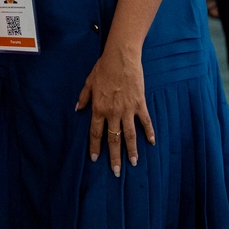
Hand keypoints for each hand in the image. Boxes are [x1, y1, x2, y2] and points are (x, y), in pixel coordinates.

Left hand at [75, 43, 155, 176]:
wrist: (121, 57)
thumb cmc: (103, 68)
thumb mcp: (89, 82)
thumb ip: (84, 97)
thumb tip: (77, 109)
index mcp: (99, 108)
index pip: (96, 133)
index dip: (95, 147)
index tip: (95, 159)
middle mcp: (113, 112)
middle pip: (113, 139)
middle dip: (114, 156)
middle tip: (116, 171)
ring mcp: (128, 109)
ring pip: (129, 135)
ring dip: (131, 150)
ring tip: (133, 163)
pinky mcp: (139, 104)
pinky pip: (145, 122)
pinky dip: (149, 132)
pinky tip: (151, 143)